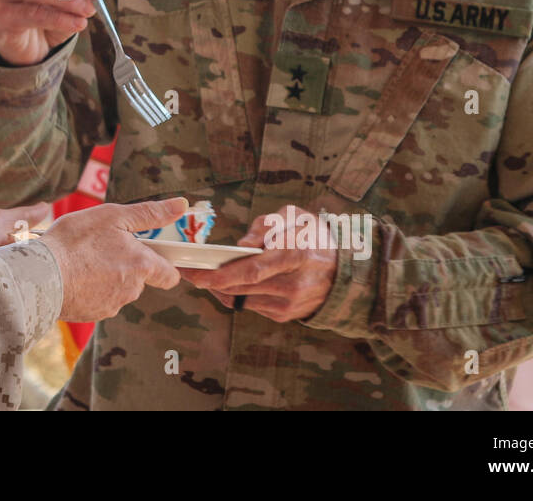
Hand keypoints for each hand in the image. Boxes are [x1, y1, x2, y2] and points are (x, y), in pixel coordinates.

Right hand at [40, 198, 187, 321]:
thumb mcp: (113, 216)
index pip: (169, 275)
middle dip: (128, 265)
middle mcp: (131, 290)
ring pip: (118, 289)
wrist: (40, 275)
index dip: (164, 264)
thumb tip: (180, 206)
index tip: (153, 253)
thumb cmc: (75, 242)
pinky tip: (75, 275)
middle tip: (105, 247)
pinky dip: (91, 288)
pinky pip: (98, 299)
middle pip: (140, 279)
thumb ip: (149, 213)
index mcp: (141, 265)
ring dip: (108, 276)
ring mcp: (111, 305)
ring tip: (85, 259)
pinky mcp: (91, 314)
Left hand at [178, 204, 337, 321]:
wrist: (344, 270)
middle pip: (242, 287)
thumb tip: (243, 245)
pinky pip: (251, 306)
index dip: (221, 274)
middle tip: (188, 272)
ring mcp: (290, 304)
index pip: (252, 270)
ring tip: (204, 274)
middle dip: (211, 280)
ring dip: (221, 288)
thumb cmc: (314, 237)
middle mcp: (293, 284)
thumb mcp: (296, 217)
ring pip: (243, 299)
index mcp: (295, 255)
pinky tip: (227, 283)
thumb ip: (268, 225)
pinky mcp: (286, 315)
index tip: (196, 272)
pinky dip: (236, 294)